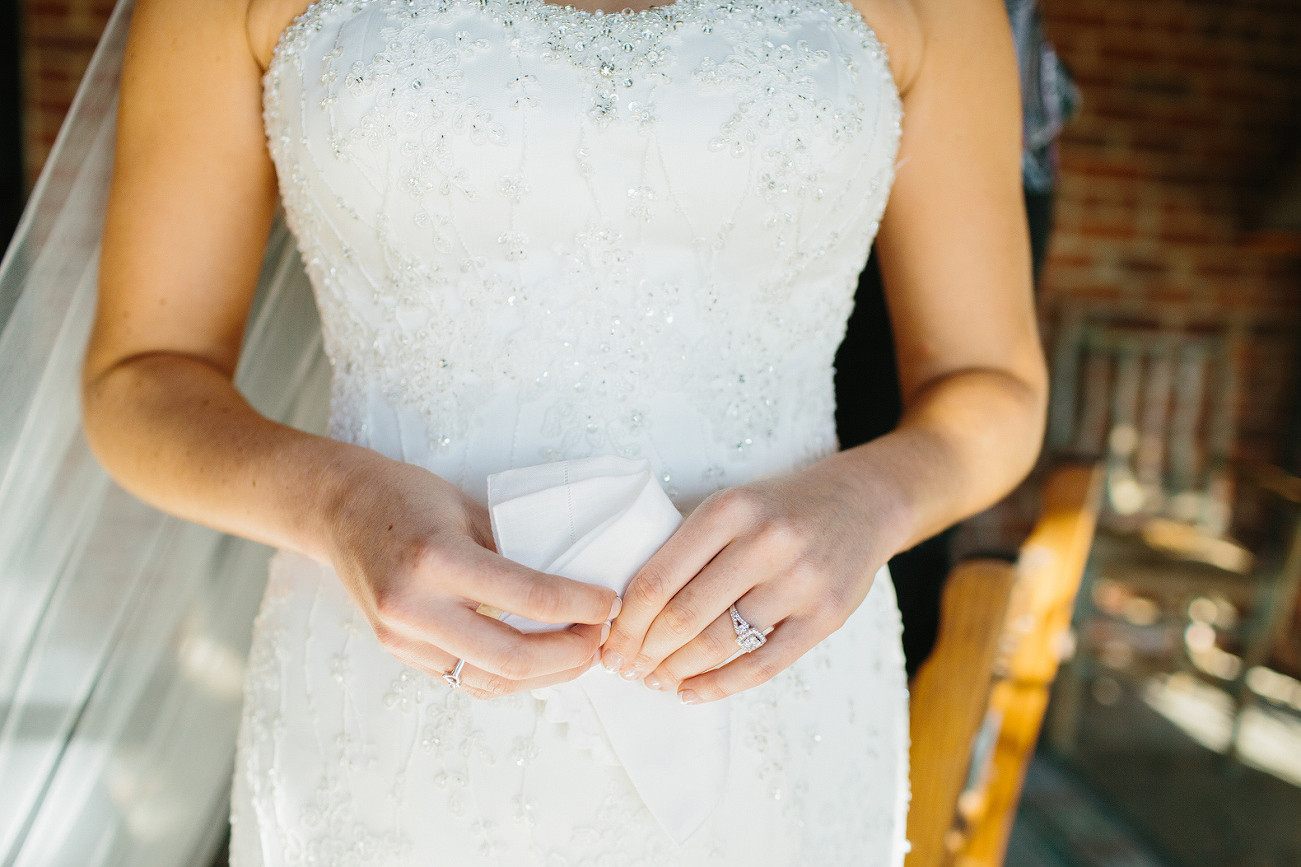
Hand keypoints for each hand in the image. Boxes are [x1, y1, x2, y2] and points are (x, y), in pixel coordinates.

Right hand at [325, 455, 620, 700]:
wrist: (338, 509)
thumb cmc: (406, 496)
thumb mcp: (468, 508)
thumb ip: (514, 548)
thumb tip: (576, 579)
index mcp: (437, 560)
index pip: (527, 598)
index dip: (580, 606)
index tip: (610, 601)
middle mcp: (416, 607)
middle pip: (511, 658)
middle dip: (570, 654)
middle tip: (601, 636)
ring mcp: (403, 638)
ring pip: (489, 681)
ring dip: (545, 675)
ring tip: (580, 653)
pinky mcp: (400, 653)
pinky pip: (465, 679)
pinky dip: (509, 675)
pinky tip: (539, 660)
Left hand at [600, 454, 900, 703]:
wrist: (862, 502)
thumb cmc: (781, 508)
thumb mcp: (732, 505)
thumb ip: (689, 548)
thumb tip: (630, 613)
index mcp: (731, 509)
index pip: (659, 578)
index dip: (626, 622)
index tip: (608, 644)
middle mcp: (766, 542)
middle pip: (684, 615)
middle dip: (645, 651)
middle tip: (626, 669)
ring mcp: (800, 581)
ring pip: (721, 643)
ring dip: (677, 671)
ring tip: (655, 681)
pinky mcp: (827, 616)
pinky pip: (764, 665)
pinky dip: (721, 686)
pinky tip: (692, 692)